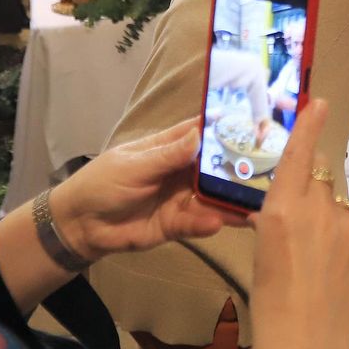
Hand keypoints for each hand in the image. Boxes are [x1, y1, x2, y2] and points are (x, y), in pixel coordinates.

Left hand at [53, 118, 246, 259]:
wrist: (79, 225)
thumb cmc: (102, 183)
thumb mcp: (134, 165)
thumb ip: (168, 155)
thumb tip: (200, 134)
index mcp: (169, 147)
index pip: (201, 132)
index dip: (224, 127)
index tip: (253, 123)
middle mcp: (181, 171)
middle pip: (214, 166)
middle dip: (238, 166)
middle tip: (269, 167)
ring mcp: (181, 198)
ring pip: (212, 196)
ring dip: (231, 198)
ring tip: (255, 200)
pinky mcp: (176, 225)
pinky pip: (197, 222)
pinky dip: (208, 222)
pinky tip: (219, 221)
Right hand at [248, 100, 348, 348]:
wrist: (305, 342)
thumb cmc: (268, 299)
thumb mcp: (261, 250)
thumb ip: (277, 219)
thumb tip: (285, 208)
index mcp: (284, 208)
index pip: (301, 154)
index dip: (309, 124)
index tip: (320, 101)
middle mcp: (319, 209)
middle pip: (322, 179)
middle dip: (313, 189)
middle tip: (300, 222)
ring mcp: (348, 228)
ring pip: (338, 207)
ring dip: (327, 219)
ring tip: (314, 257)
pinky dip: (341, 243)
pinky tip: (330, 272)